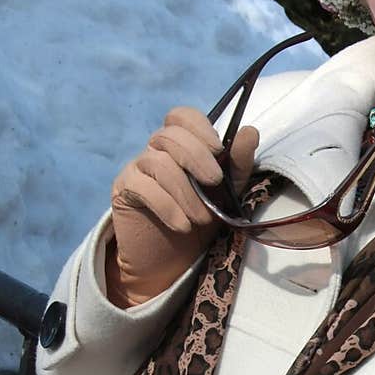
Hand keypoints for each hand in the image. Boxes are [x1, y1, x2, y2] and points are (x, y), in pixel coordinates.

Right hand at [106, 107, 258, 306]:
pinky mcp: (124, 190)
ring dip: (186, 193)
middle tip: (215, 183)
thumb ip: (238, 163)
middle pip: (169, 136)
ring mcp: (137, 168)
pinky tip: (182, 225)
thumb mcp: (227, 191)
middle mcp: (156, 150)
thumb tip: (250, 131)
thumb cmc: (201, 218)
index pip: (181, 116)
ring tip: (201, 219)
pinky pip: (141, 187)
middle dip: (196, 158)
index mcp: (181, 144)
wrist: (173, 259)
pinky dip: (167, 207)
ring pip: (157, 164)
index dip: (198, 126)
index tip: (218, 149)